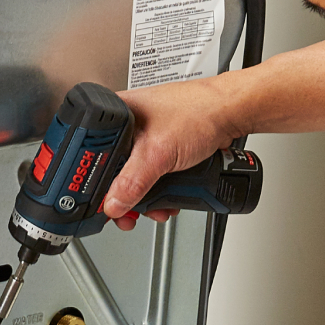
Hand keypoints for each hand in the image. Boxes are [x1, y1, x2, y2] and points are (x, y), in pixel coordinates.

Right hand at [104, 77, 245, 230]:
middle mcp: (129, 125)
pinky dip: (161, 192)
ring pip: (137, 177)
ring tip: (156, 207)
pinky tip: (168, 200)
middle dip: (126, 197)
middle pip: (114, 170)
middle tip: (128, 213)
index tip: (101, 203)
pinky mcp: (166, 148)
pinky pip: (154, 176)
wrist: (231, 114)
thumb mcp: (158, 153)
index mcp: (117, 114)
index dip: (94, 181)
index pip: (93, 154)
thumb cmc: (198, 111)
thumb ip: (132, 182)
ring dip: (146, 198)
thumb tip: (113, 204)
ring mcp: (148, 137)